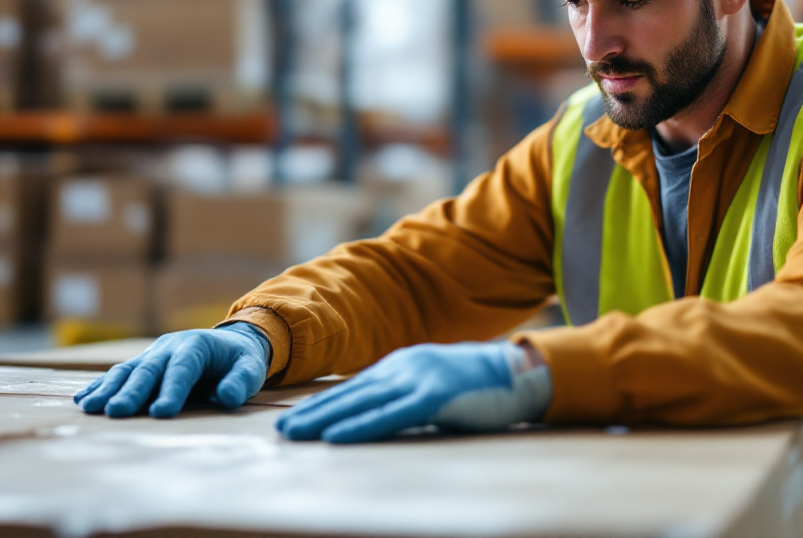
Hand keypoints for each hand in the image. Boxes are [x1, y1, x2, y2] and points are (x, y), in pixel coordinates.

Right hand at [74, 323, 270, 418]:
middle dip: (133, 391)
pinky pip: (120, 374)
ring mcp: (153, 354)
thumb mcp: (251, 369)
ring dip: (109, 389)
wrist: (229, 344)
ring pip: (128, 370)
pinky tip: (84, 400)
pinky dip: (101, 386)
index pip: (183, 368)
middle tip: (117, 412)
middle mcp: (170, 346)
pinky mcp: (142, 363)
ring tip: (91, 408)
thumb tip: (228, 397)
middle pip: (149, 369)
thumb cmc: (239, 362)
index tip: (162, 412)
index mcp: (197, 345)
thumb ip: (240, 382)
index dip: (172, 389)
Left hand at [274, 342, 551, 443]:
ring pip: (361, 402)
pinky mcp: (434, 397)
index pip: (354, 387)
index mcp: (403, 364)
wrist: (520, 372)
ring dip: (325, 420)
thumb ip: (407, 394)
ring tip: (296, 435)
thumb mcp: (435, 384)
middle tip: (282, 432)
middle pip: (349, 393)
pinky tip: (336, 436)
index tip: (295, 419)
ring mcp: (418, 379)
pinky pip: (389, 415)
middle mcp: (403, 367)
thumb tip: (377, 412)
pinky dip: (359, 425)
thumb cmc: (480, 385)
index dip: (323, 403)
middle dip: (313, 413)